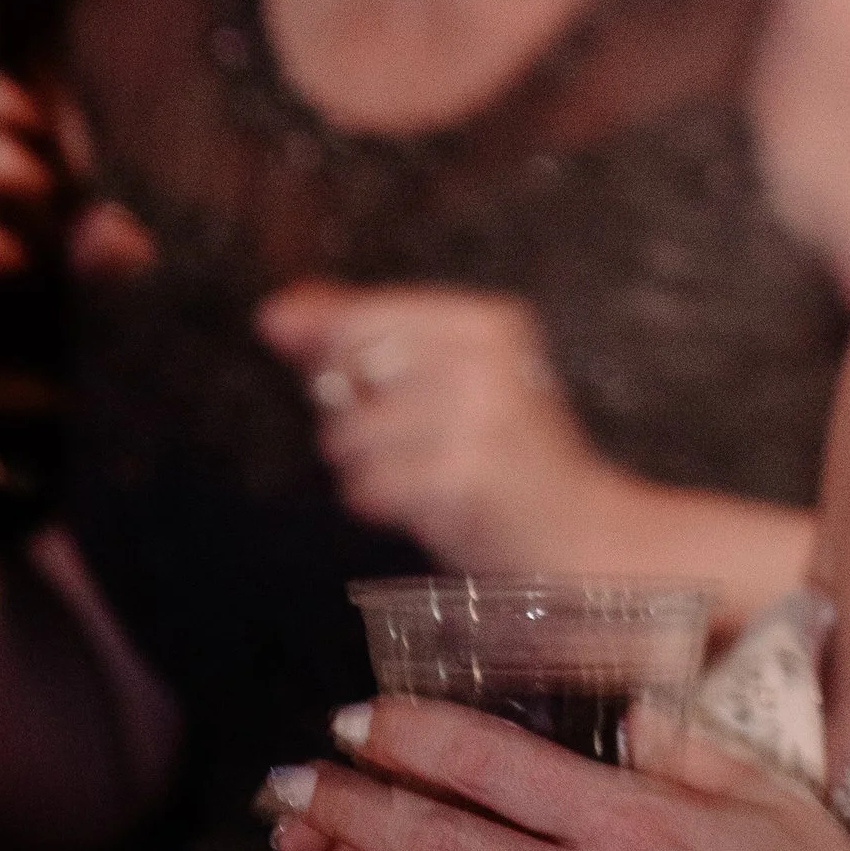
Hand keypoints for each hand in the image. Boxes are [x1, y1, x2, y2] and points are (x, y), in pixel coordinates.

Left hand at [255, 284, 606, 572]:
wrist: (576, 538)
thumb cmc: (506, 455)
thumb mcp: (448, 376)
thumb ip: (358, 334)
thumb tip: (272, 313)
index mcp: (489, 322)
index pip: (363, 317)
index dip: (339, 360)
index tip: (376, 395)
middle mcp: (486, 359)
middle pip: (345, 373)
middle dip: (355, 415)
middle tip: (415, 440)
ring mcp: (476, 420)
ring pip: (345, 436)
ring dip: (367, 468)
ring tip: (425, 475)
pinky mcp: (459, 481)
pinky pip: (364, 487)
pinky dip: (380, 503)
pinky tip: (425, 504)